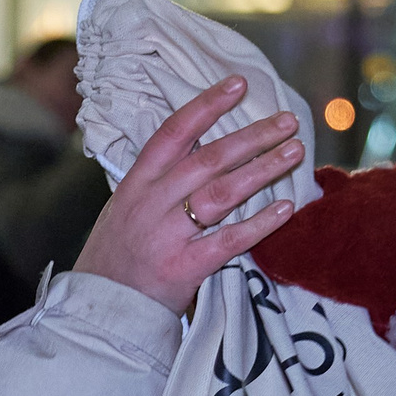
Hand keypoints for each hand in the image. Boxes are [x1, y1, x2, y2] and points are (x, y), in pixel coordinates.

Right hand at [72, 77, 301, 314]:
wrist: (100, 310)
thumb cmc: (116, 257)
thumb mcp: (125, 208)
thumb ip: (158, 181)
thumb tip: (200, 148)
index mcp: (136, 183)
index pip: (174, 132)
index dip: (207, 105)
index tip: (238, 85)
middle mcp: (152, 203)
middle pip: (208, 159)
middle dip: (252, 136)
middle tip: (287, 121)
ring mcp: (168, 235)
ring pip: (222, 193)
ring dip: (263, 169)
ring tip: (294, 153)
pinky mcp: (184, 268)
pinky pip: (229, 240)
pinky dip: (260, 223)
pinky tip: (286, 208)